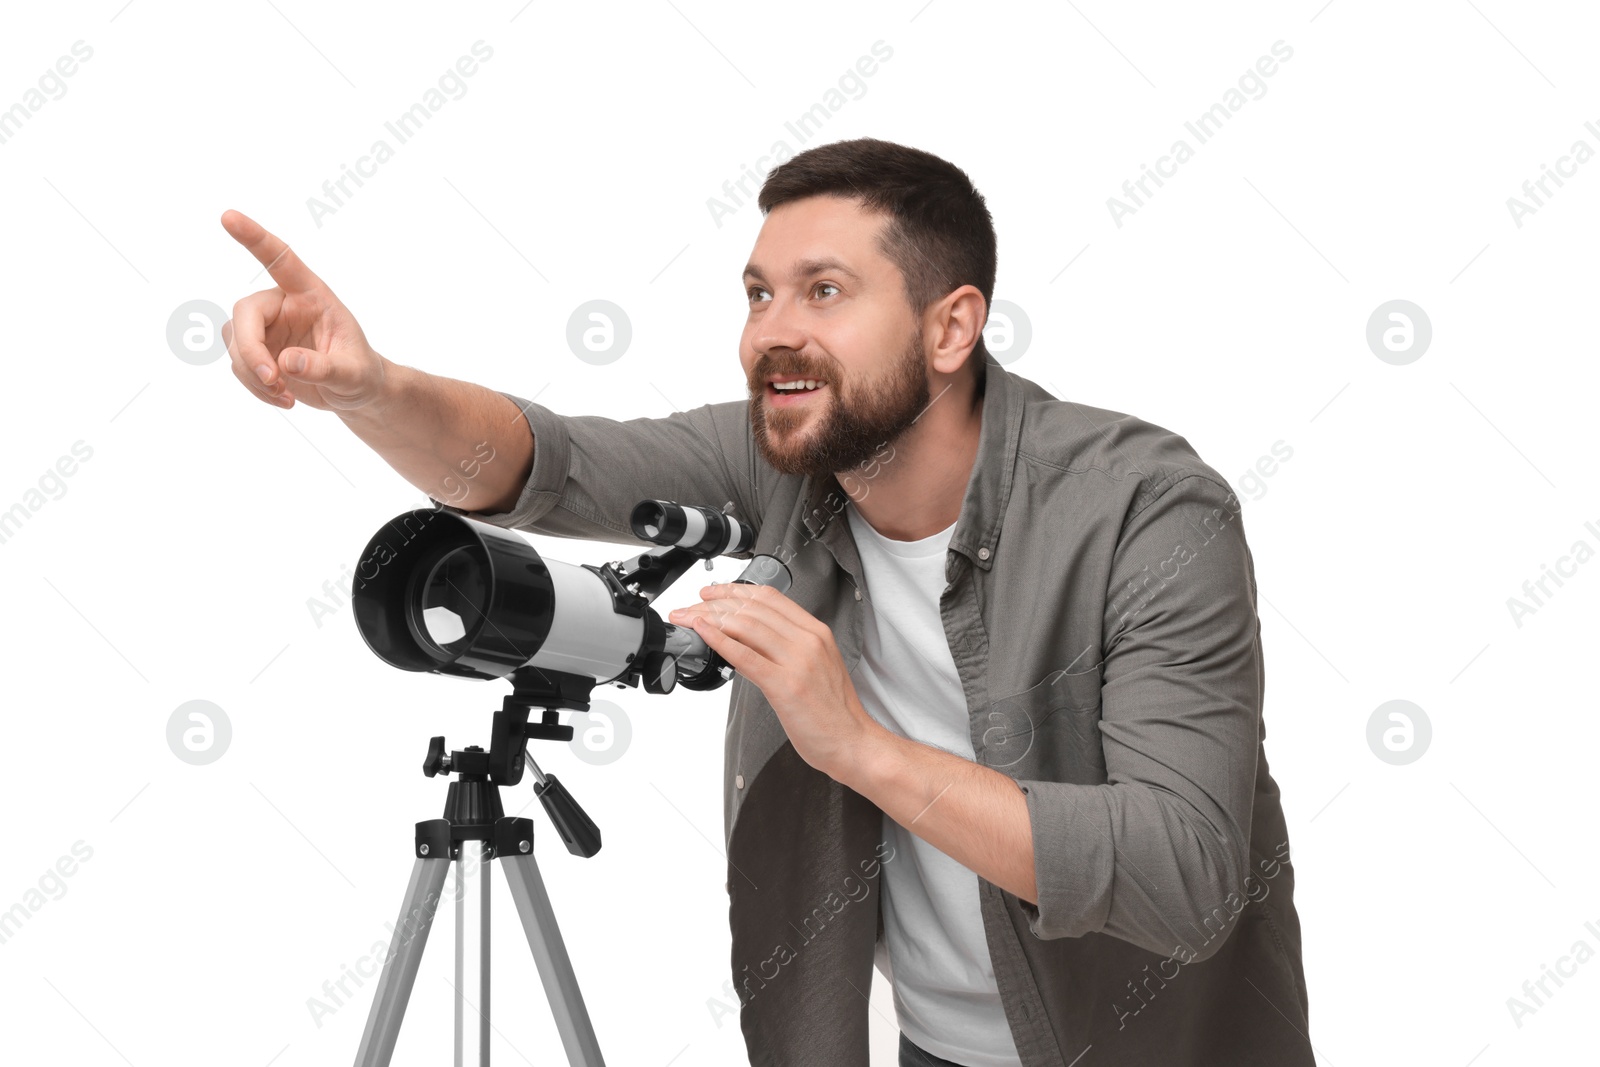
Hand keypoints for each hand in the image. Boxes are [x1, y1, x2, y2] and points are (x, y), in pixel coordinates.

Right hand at [219, 209, 385, 411]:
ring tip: (284, 396)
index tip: (228, 217)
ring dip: (251, 374)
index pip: (281, 260)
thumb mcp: (354, 374)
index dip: (255, 239)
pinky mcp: (258, 350)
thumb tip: (287, 363)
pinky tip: (283, 400)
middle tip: (272, 380)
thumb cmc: (362, 374)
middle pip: (244, 312)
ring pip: (235, 341)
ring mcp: (267, 328)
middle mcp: (284, 304)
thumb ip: (325, 368)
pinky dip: (254, 387)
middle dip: (250, 351)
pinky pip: (238, 364)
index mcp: (312, 294)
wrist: (357, 393)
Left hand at [668, 582, 883, 779]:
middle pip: (753, 608)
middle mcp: (808, 641)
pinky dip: (719, 640)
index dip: (735, 590)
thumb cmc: (834, 712)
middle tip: (691, 607)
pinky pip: (745, 655)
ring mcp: (798, 661)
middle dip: (715, 603)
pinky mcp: (785, 685)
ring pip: (746, 626)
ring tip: (689, 620)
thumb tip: (745, 640)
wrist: (852, 742)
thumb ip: (784, 649)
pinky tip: (703, 633)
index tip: (714, 593)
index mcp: (816, 633)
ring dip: (710, 619)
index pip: (770, 598)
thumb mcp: (815, 667)